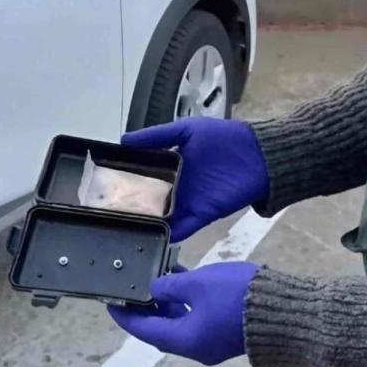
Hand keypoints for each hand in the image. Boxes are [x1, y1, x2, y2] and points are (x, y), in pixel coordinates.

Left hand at [108, 261, 259, 365]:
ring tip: (158, 275)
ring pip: (182, 322)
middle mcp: (196, 347)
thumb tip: (154, 290)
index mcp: (184, 340)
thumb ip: (170, 286)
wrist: (287, 311)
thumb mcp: (198, 284)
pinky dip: (187, 302)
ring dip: (169, 302)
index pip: (144, 330)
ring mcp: (214, 342)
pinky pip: (198, 318)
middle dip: (147, 307)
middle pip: (162, 329)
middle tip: (133, 284)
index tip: (110, 301)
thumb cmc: (237, 297)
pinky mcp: (228, 333)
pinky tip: (186, 278)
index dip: (125, 315)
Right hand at [122, 118, 268, 241]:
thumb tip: (124, 139)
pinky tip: (156, 236)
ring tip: (126, 228)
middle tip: (110, 213)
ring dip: (150, 222)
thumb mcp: (187, 130)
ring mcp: (189, 201)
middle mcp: (178, 185)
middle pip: (151, 200)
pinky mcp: (203, 213)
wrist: (259, 155)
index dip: (128, 182)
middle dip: (134, 207)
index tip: (107, 188)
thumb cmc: (225, 138)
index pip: (145, 177)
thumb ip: (157, 136)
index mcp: (172, 165)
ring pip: (164, 215)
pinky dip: (171, 232)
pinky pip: (183, 226)